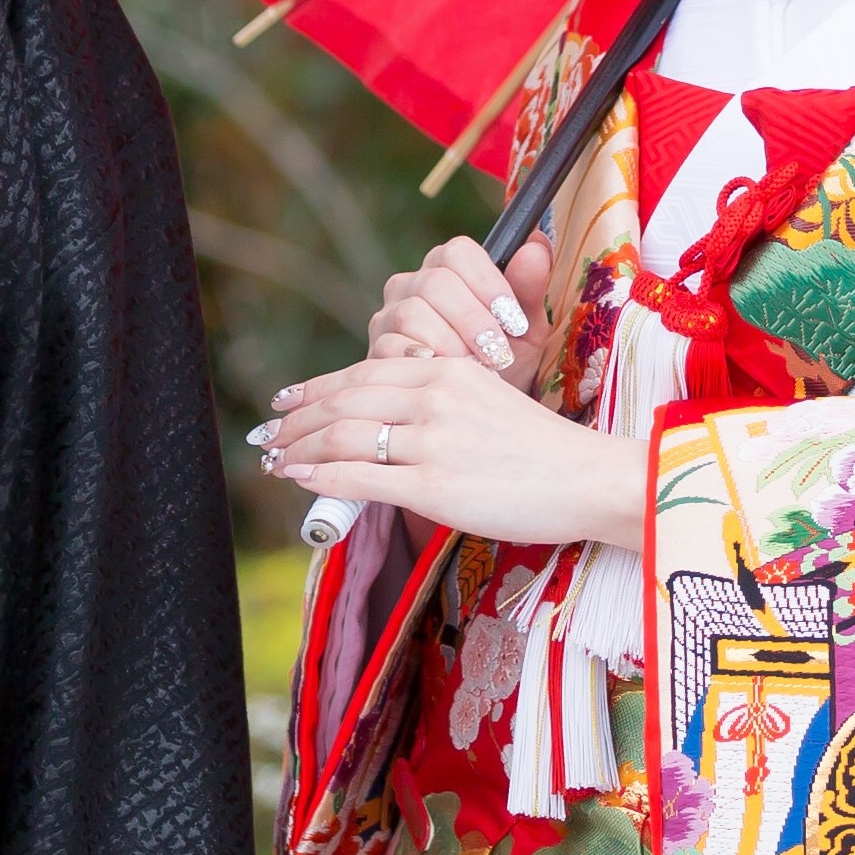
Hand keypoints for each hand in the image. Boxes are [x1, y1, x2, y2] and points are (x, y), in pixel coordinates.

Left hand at [250, 352, 644, 551]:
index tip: (286, 400)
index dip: (317, 388)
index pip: (363, 373)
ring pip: (343, 436)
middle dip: (297, 419)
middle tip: (267, 432)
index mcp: (446, 369)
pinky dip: (321, 476)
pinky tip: (300, 478)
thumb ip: (442, 391)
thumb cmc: (542, 448)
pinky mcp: (435, 485)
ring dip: (299, 448)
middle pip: (344, 400)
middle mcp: (434, 396)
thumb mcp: (491, 394)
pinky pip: (360, 476)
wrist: (588, 477)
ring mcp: (432, 441)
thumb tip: (395, 402)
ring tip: (275, 459)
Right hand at [367, 232, 549, 383]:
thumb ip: (529, 288)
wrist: (478, 412)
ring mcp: (388, 317)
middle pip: (435, 282)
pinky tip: (449, 380)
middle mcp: (410, 285)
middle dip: (472, 320)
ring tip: (478, 370)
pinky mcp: (375, 351)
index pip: (457, 252)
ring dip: (451, 344)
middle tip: (499, 352)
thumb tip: (537, 246)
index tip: (513, 318)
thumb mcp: (525, 331)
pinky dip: (427, 364)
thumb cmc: (503, 362)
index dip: (488, 282)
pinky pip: (393, 349)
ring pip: (412, 313)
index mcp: (446, 268)